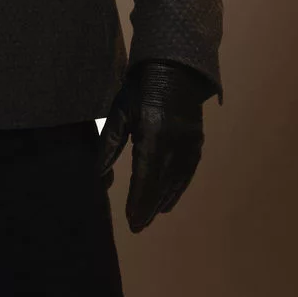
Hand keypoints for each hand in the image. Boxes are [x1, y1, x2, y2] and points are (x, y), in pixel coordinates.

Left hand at [97, 59, 210, 231]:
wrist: (174, 70)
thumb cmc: (140, 88)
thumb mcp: (121, 110)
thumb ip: (110, 143)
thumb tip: (100, 173)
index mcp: (153, 131)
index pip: (144, 175)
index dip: (138, 200)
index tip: (131, 220)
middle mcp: (174, 142)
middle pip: (161, 183)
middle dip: (148, 206)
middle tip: (138, 226)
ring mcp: (189, 143)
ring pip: (176, 181)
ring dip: (162, 201)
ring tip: (149, 217)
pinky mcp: (197, 143)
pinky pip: (187, 173)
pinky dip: (177, 189)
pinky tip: (169, 201)